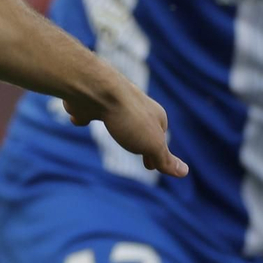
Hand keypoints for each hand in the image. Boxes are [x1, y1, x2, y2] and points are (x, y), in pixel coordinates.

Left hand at [63, 69, 187, 178]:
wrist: (96, 89)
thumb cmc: (127, 117)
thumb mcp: (151, 144)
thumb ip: (164, 159)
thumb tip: (184, 172)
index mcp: (154, 115)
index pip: (160, 138)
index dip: (157, 153)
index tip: (152, 166)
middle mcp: (135, 106)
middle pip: (139, 126)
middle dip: (139, 140)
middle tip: (137, 154)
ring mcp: (110, 102)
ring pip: (114, 116)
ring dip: (116, 125)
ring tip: (114, 134)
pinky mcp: (88, 103)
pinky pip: (86, 111)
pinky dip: (83, 116)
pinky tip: (77, 120)